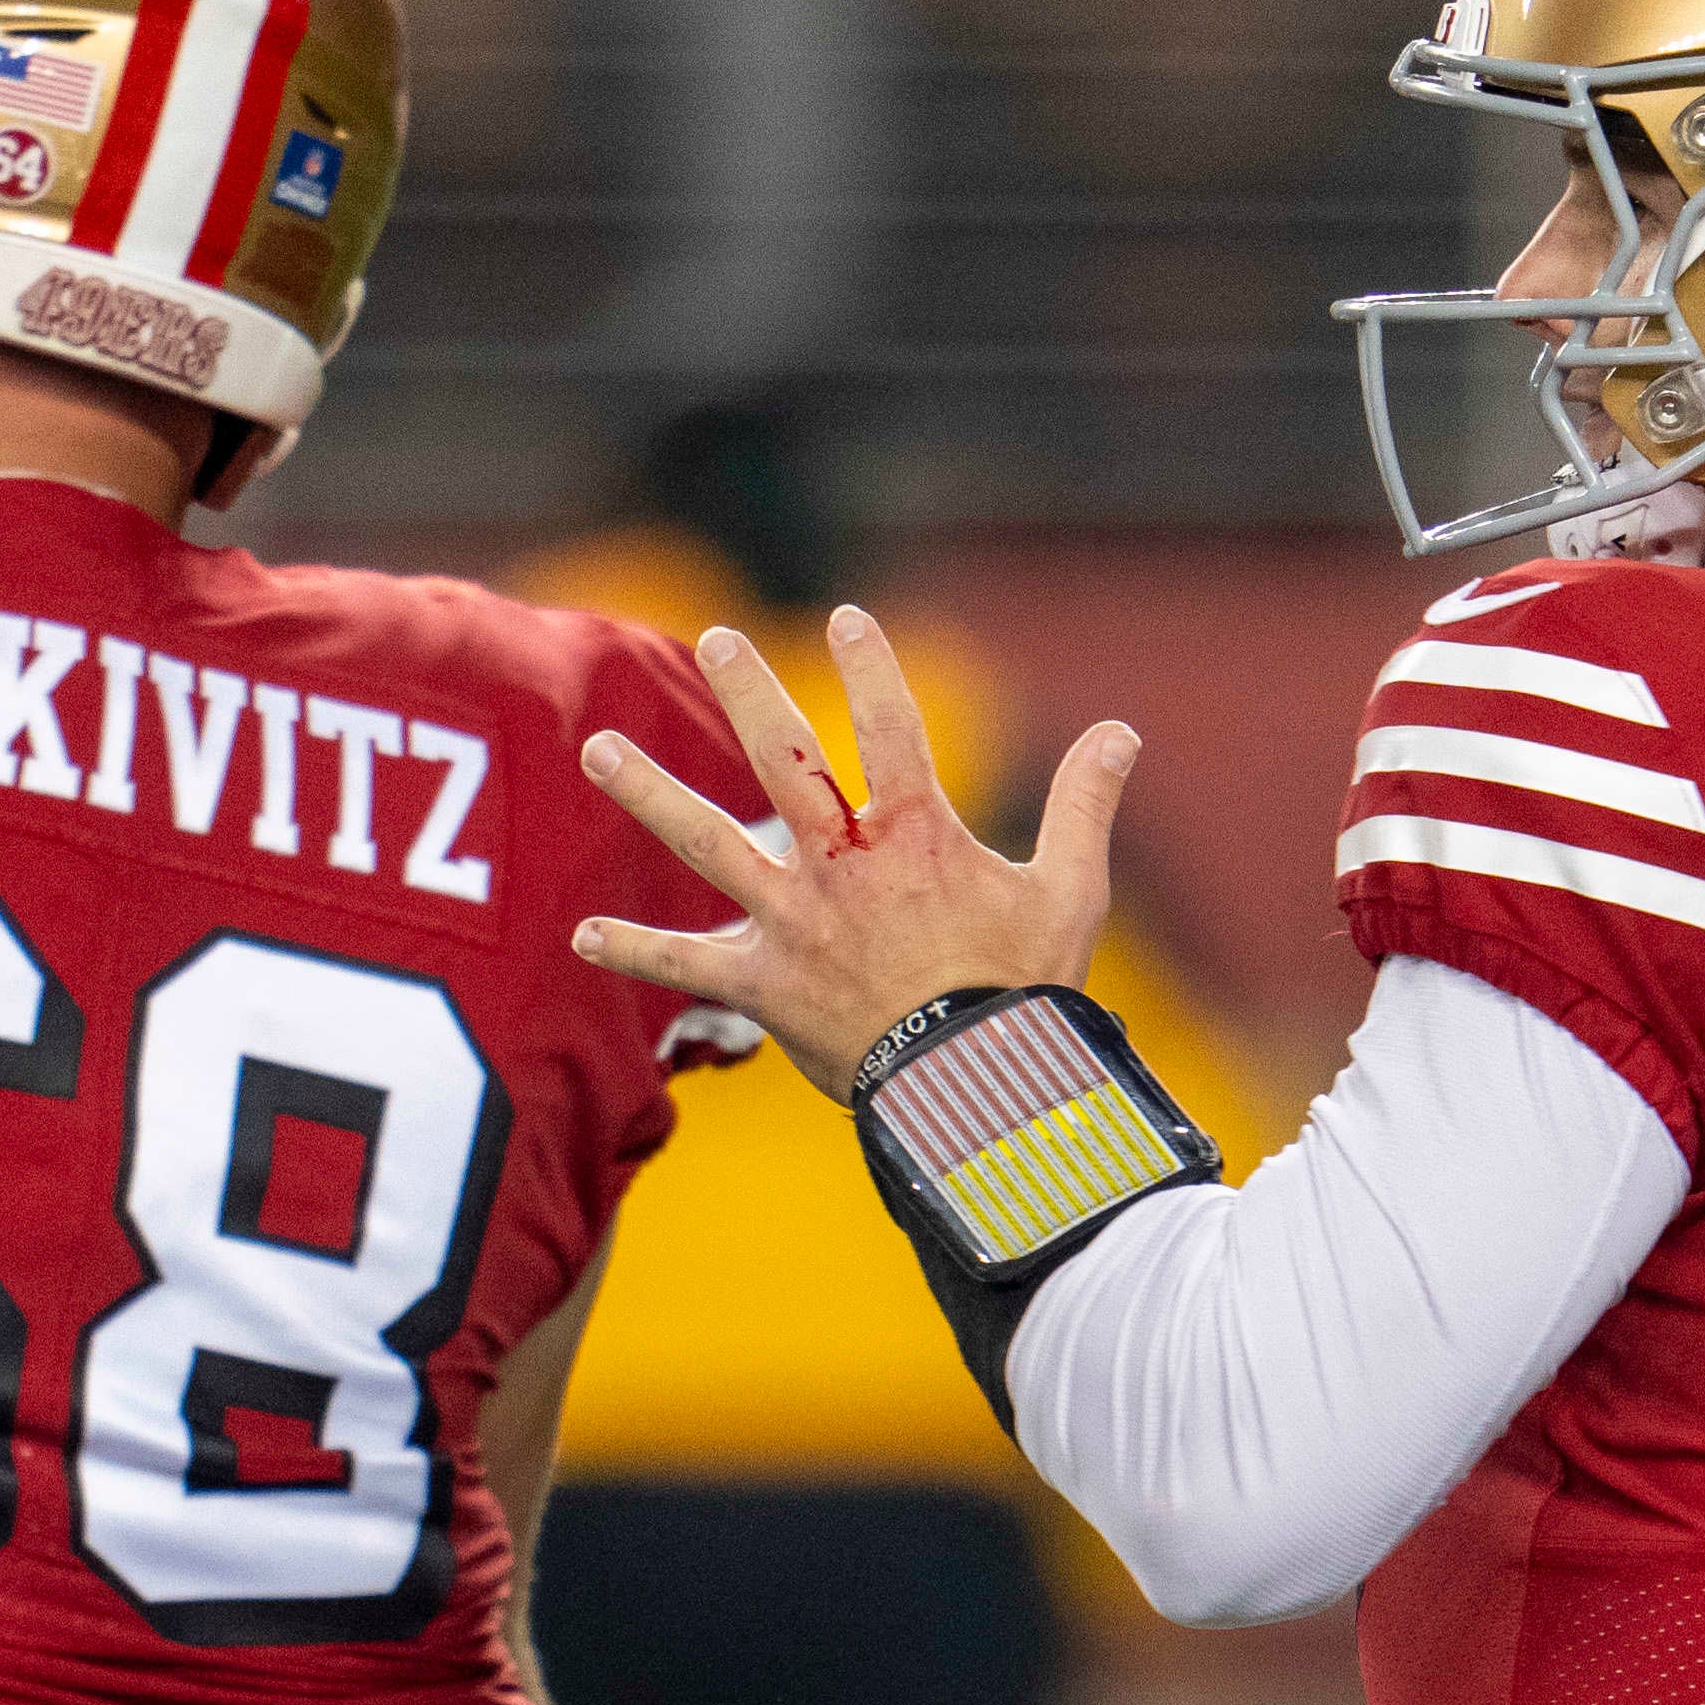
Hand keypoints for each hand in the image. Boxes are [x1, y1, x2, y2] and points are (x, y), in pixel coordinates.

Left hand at [568, 605, 1140, 1100]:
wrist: (978, 1089)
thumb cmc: (1027, 993)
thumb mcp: (1071, 892)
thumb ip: (1085, 804)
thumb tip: (1123, 732)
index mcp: (914, 834)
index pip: (890, 726)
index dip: (872, 665)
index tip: (847, 615)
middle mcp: (841, 864)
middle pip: (780, 758)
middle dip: (747, 691)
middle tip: (718, 638)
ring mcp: (794, 921)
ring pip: (707, 842)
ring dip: (648, 793)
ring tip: (597, 749)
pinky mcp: (764, 986)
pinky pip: (686, 967)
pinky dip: (635, 951)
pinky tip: (582, 934)